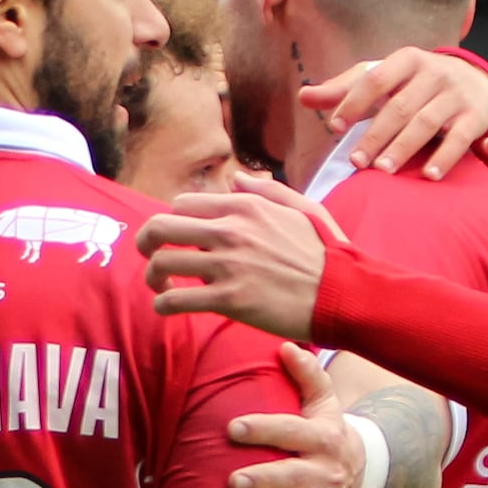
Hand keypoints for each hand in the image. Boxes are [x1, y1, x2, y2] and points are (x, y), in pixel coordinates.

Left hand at [140, 179, 335, 340]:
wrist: (343, 293)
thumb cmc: (326, 254)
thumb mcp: (303, 209)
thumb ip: (267, 191)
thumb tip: (236, 178)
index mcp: (245, 206)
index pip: (183, 204)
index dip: (173, 222)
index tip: (178, 240)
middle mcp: (230, 230)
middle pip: (159, 227)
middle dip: (145, 242)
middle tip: (149, 257)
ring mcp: (227, 264)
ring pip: (161, 263)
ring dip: (153, 278)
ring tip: (162, 288)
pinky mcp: (229, 299)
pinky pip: (175, 300)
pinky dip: (163, 306)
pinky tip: (169, 309)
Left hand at [230, 343, 433, 487]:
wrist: (365, 465)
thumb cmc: (326, 429)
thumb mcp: (323, 401)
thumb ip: (306, 374)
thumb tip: (285, 345)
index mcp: (321, 436)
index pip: (290, 431)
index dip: (264, 429)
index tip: (233, 429)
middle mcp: (327, 469)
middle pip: (296, 474)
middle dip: (266, 479)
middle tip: (234, 482)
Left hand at [299, 47, 487, 177]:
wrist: (475, 80)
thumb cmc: (416, 83)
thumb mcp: (384, 78)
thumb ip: (346, 89)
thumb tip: (303, 96)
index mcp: (406, 59)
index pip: (376, 78)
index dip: (354, 102)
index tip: (335, 127)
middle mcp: (433, 72)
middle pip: (399, 106)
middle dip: (375, 134)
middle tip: (356, 162)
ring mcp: (456, 94)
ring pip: (426, 123)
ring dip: (403, 147)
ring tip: (383, 170)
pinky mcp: (475, 116)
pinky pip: (459, 139)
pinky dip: (444, 158)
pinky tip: (428, 176)